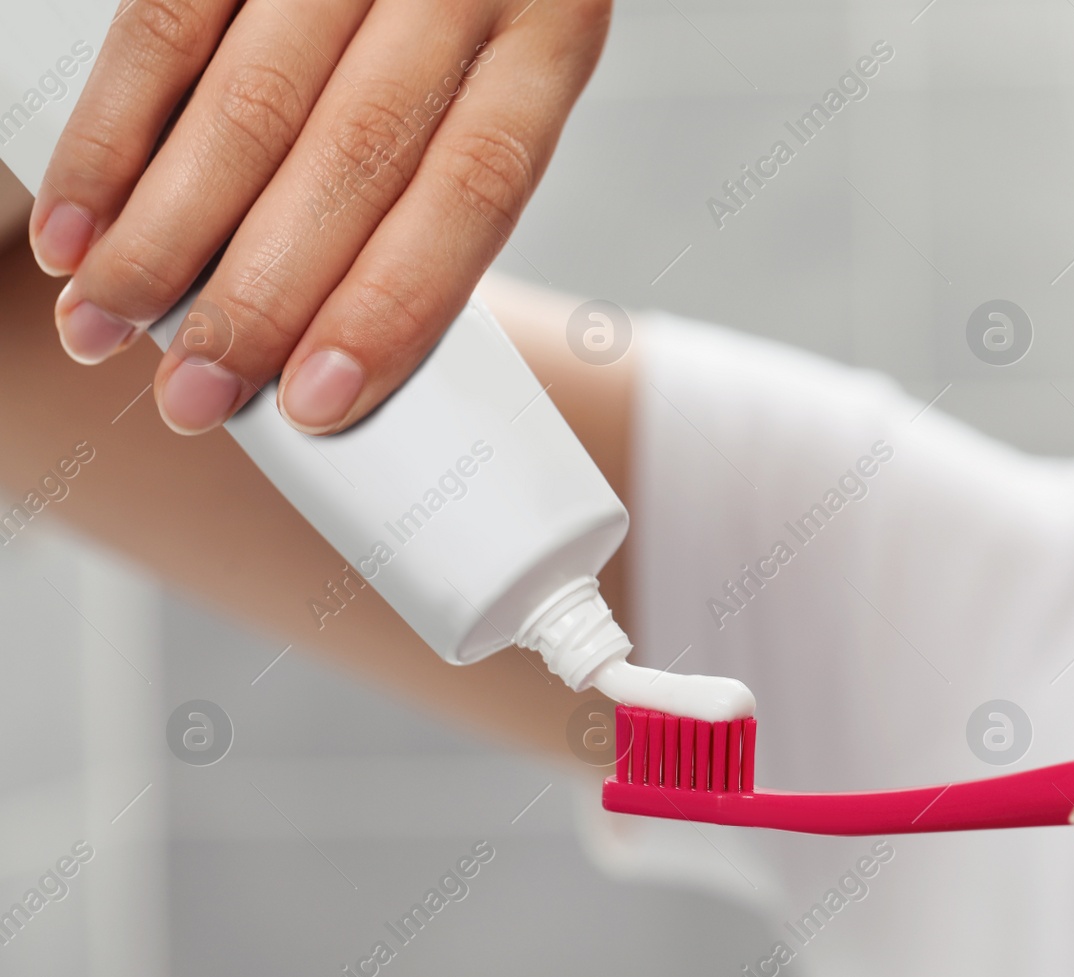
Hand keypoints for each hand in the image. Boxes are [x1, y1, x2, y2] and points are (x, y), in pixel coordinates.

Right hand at [30, 0, 607, 434]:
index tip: (321, 399)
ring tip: (111, 325)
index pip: (475, 189)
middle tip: (196, 394)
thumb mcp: (505, 64)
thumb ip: (443, 166)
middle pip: (355, 159)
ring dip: (168, 232)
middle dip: (262, 296)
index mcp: (549, 32)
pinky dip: (115, 134)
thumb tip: (336, 327)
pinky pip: (168, 25)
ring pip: (252, 102)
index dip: (392, 305)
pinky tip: (81, 221)